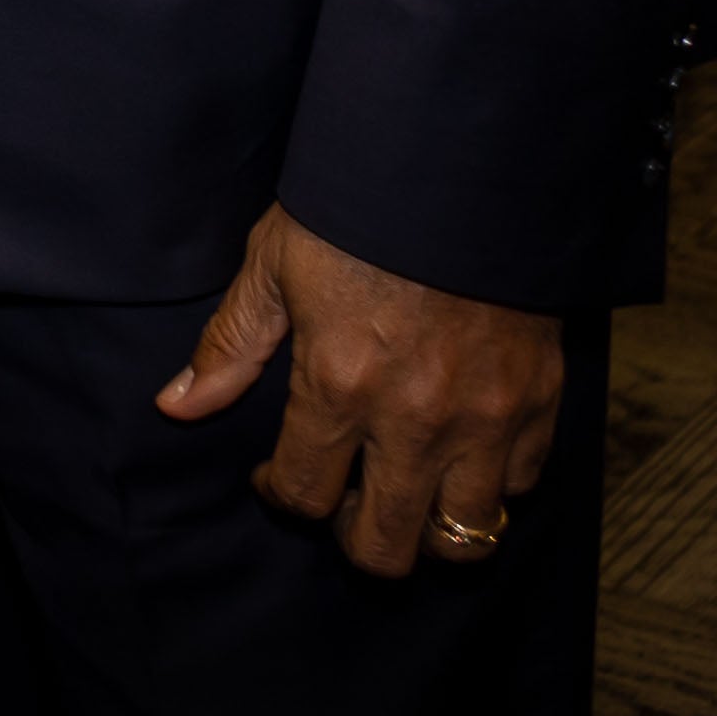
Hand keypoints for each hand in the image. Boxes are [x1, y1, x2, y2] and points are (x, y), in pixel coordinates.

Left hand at [158, 202, 562, 576]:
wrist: (461, 169)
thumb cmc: (356, 212)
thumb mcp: (274, 264)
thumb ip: (230, 347)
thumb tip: (177, 406)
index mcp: (340, 386)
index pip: (303, 494)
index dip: (279, 496)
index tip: (276, 477)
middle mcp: (415, 420)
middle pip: (385, 546)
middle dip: (353, 538)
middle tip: (344, 502)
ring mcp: (484, 419)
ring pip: (461, 538)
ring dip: (428, 530)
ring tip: (406, 494)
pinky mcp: (538, 404)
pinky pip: (517, 486)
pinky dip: (487, 485)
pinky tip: (459, 453)